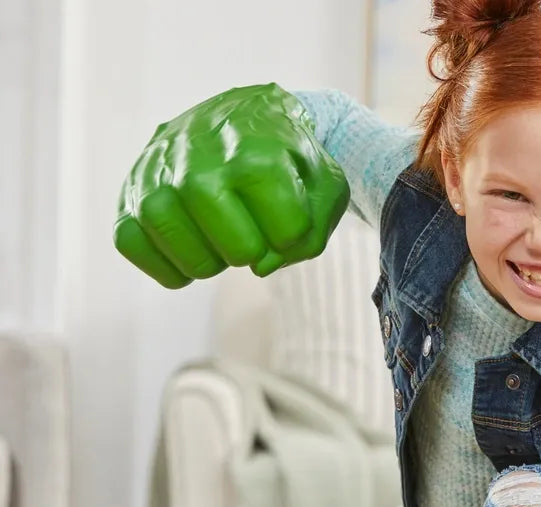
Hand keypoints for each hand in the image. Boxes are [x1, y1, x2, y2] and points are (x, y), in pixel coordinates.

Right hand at [113, 83, 349, 287]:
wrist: (242, 117)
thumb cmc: (286, 161)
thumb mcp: (323, 185)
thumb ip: (311, 233)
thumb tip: (261, 265)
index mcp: (256, 154)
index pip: (287, 234)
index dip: (293, 236)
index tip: (285, 212)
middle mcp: (199, 161)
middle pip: (239, 251)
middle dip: (254, 250)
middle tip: (249, 225)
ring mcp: (156, 177)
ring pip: (191, 258)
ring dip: (212, 261)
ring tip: (218, 232)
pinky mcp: (127, 195)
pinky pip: (135, 248)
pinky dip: (169, 266)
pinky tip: (189, 245)